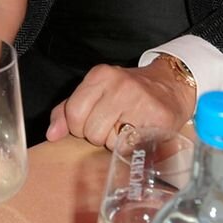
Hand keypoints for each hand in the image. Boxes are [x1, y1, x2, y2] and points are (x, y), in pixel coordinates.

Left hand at [46, 62, 194, 149]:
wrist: (171, 86)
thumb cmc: (128, 93)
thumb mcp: (96, 93)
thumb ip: (67, 111)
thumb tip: (51, 134)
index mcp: (100, 75)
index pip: (72, 114)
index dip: (79, 126)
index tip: (93, 121)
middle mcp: (119, 84)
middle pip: (90, 131)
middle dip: (98, 135)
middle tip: (113, 125)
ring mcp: (140, 100)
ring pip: (109, 141)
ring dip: (115, 142)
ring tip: (127, 127)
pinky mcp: (158, 117)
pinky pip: (131, 147)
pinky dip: (132, 146)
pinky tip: (139, 132)